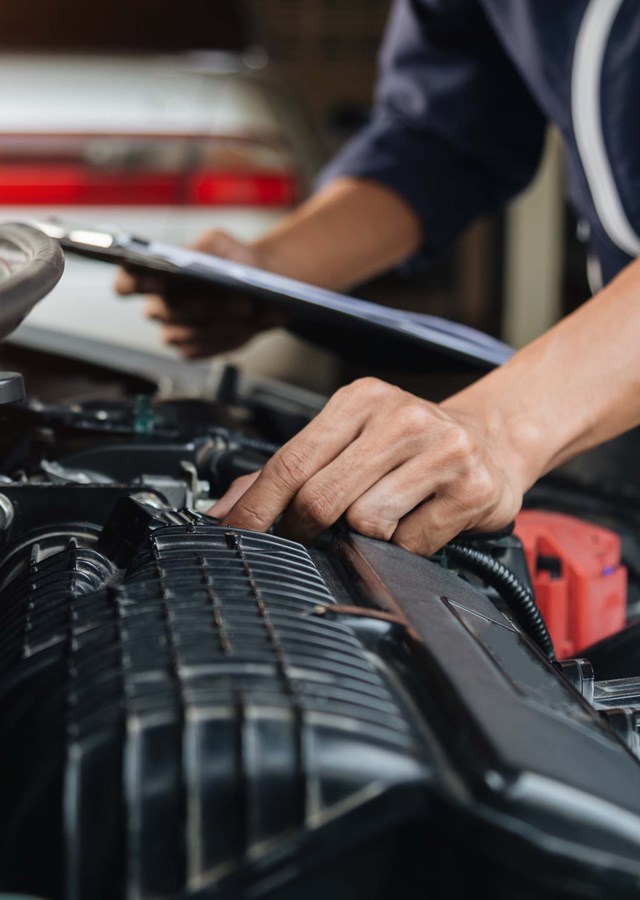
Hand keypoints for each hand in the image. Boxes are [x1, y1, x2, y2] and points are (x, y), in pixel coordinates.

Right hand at [114, 229, 285, 357]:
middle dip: (200, 304)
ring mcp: (172, 330)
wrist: (260, 288)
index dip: (131, 282)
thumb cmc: (233, 260)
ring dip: (214, 324)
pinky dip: (219, 340)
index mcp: (154, 275)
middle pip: (164, 309)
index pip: (127, 281)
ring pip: (180, 334)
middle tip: (236, 299)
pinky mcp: (190, 349)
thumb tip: (195, 265)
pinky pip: (196, 350)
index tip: (156, 277)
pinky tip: (240, 328)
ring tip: (245, 311)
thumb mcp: (220, 242)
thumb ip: (204, 247)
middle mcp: (157, 305)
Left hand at [209, 377, 526, 555]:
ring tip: (390, 511)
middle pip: (322, 498)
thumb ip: (290, 470)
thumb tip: (227, 508)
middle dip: (306, 528)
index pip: (293, 459)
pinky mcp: (471, 489)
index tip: (236, 532)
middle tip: (312, 533)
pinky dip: (406, 545)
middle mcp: (402, 417)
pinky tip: (420, 520)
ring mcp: (442, 451)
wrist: (493, 437)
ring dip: (367, 534)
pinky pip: (410, 544)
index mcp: (362, 399)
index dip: (258, 505)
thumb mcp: (351, 438)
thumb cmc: (410, 444)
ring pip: (366, 524)